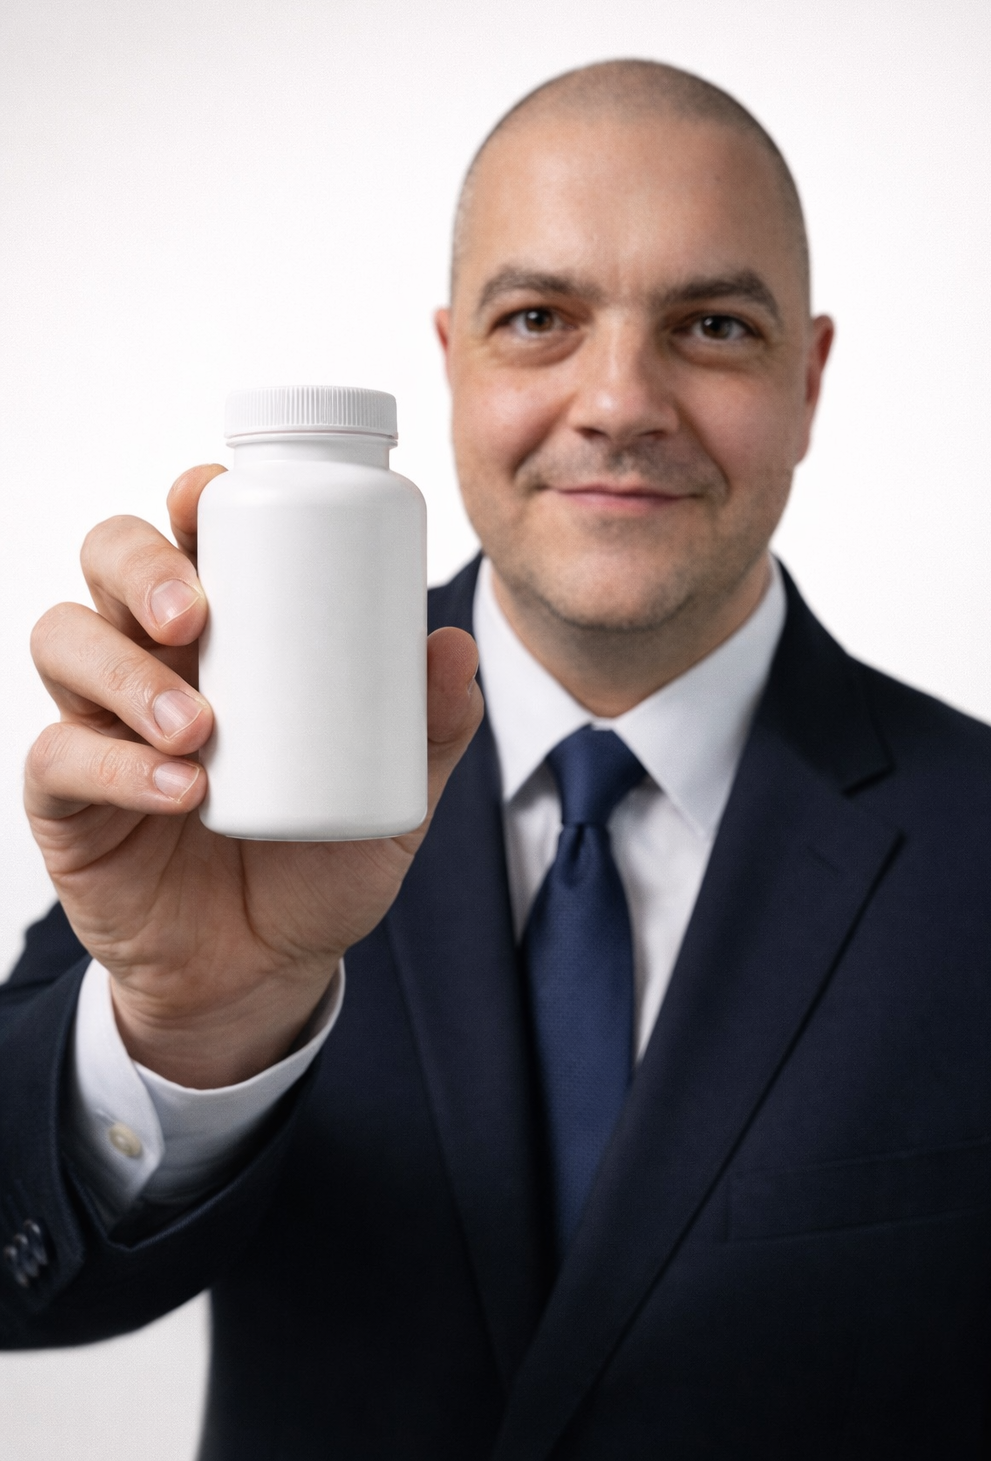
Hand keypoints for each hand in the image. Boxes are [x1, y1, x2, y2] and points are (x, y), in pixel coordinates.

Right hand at [25, 466, 482, 1086]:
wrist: (266, 972)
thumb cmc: (321, 862)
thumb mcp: (391, 796)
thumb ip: (429, 730)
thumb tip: (453, 648)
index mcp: (227, 633)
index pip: (190, 536)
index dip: (189, 496)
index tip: (212, 495)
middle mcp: (152, 658)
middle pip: (108, 560)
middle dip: (141, 566)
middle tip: (195, 613)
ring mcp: (102, 723)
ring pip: (66, 641)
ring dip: (125, 671)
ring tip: (196, 725)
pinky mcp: (67, 800)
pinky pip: (60, 757)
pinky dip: (115, 767)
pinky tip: (179, 789)